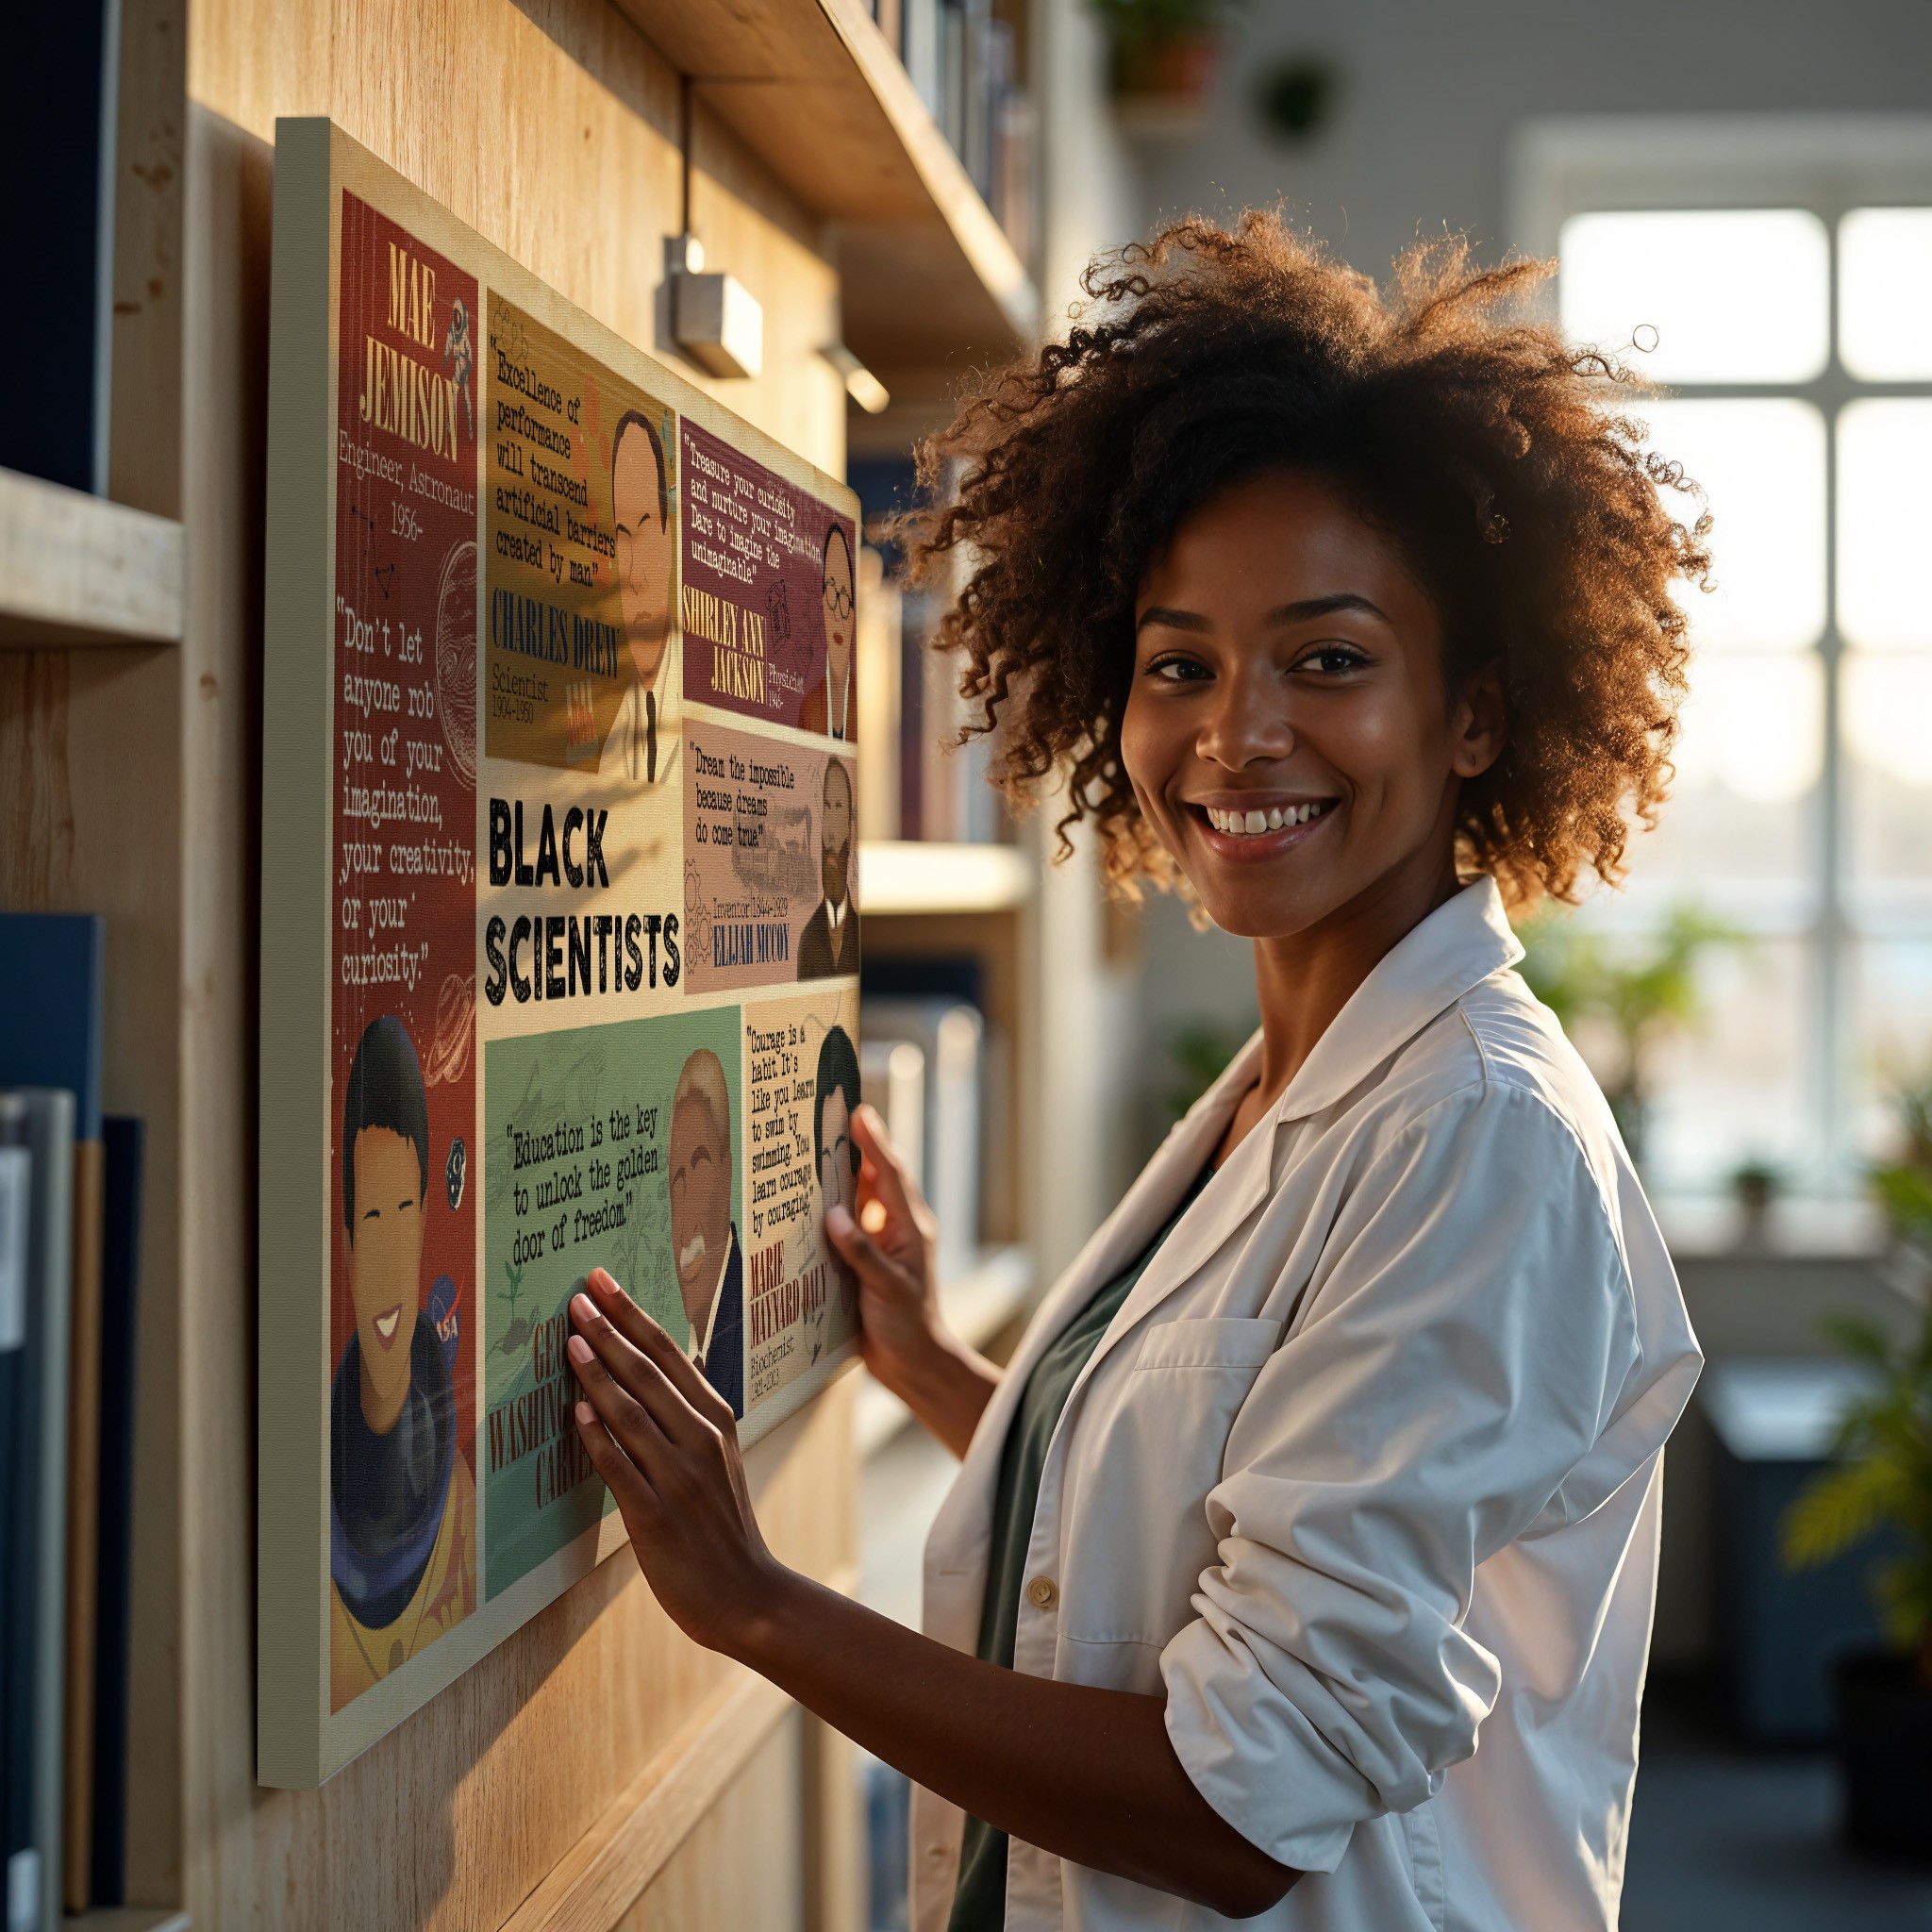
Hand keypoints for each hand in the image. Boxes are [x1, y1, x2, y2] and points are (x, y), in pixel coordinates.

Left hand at [568, 1266, 779, 1654]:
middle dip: (610, 1331)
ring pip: (633, 1413)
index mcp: (716, 1419)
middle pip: (649, 1372)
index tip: (602, 1281)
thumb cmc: (721, 1523)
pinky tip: (575, 1413)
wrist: (746, 1594)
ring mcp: (680, 1476)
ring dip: (599, 1374)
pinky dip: (599, 1439)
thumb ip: (686, 1414)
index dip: (632, 1314)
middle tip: (576, 1297)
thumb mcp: (715, 1457)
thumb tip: (647, 1368)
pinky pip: (622, 1468)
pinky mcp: (657, 1515)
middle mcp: (701, 1438)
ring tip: (570, 1341)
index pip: (669, 1352)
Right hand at [826, 1104, 998, 1456]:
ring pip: (857, 1202)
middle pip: (873, 1179)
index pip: (890, 1175)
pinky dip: (827, 1213)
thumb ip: (863, 1252)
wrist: (913, 1365)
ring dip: (836, 1179)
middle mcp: (895, 1229)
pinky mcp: (863, 1263)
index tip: (860, 1112)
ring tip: (809, 1152)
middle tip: (826, 1118)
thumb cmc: (909, 1328)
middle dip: (853, 1149)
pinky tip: (803, 1206)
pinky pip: (844, 1229)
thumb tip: (835, 1215)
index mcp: (910, 1227)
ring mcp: (880, 1245)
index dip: (875, 1142)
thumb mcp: (888, 1289)